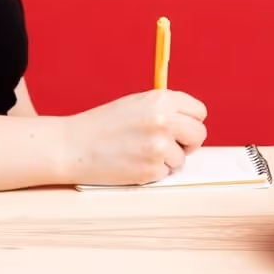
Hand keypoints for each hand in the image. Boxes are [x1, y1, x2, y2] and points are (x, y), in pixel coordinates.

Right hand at [60, 89, 207, 185]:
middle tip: (170, 144)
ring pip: (182, 158)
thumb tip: (191, 121)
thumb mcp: (137, 103)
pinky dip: (153, 171)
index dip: (191, 120)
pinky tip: (134, 162)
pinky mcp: (152, 170)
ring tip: (140, 151)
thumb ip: (165, 108)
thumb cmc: (104, 124)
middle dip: (188, 142)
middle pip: (199, 135)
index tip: (181, 127)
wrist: (74, 146)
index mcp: (161, 99)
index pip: (199, 111)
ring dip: (167, 159)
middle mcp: (164, 120)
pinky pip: (166, 173)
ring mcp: (159, 147)